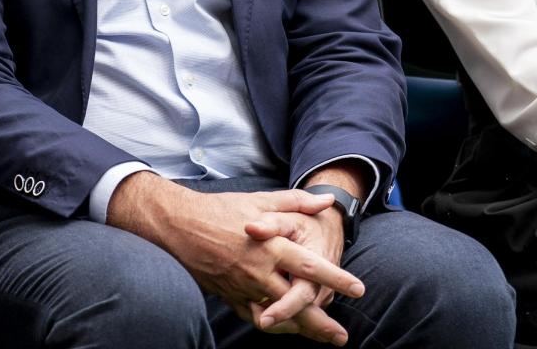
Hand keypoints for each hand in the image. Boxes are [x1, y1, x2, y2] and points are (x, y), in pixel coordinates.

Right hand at [107, 174, 362, 341]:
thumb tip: (326, 201)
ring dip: (300, 329)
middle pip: (297, 303)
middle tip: (342, 336)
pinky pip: (255, 317)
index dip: (336, 279)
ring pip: (277, 316)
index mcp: (271, 246)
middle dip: (321, 323)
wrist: (178, 226)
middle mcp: (259, 272)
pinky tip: (287, 329)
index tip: (358, 290)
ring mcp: (243, 287)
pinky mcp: (230, 296)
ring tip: (321, 337)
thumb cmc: (220, 210)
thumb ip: (296, 202)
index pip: (311, 267)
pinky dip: (273, 325)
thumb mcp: (260, 201)